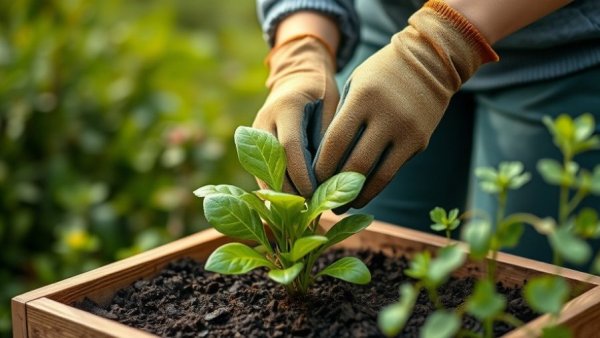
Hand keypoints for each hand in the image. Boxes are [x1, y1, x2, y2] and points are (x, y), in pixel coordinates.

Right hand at [253, 35, 338, 195]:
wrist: (297, 76)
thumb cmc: (322, 92)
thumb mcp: (332, 106)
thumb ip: (328, 136)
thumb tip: (330, 175)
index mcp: (286, 106)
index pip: (290, 147)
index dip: (301, 174)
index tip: (314, 193)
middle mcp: (265, 119)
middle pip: (271, 162)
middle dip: (288, 190)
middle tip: (306, 210)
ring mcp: (254, 131)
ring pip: (261, 170)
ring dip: (277, 194)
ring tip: (295, 213)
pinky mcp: (252, 143)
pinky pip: (260, 170)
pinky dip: (272, 188)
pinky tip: (285, 206)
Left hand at [314, 1, 497, 208]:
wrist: (429, 61)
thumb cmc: (381, 74)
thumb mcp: (355, 85)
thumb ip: (342, 118)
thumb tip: (325, 161)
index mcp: (363, 98)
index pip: (335, 142)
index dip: (321, 167)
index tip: (310, 181)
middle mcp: (386, 116)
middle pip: (355, 164)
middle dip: (336, 187)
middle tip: (322, 200)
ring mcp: (406, 131)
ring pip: (378, 176)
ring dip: (358, 196)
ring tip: (342, 206)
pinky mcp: (420, 142)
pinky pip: (393, 171)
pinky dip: (376, 186)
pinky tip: (362, 194)